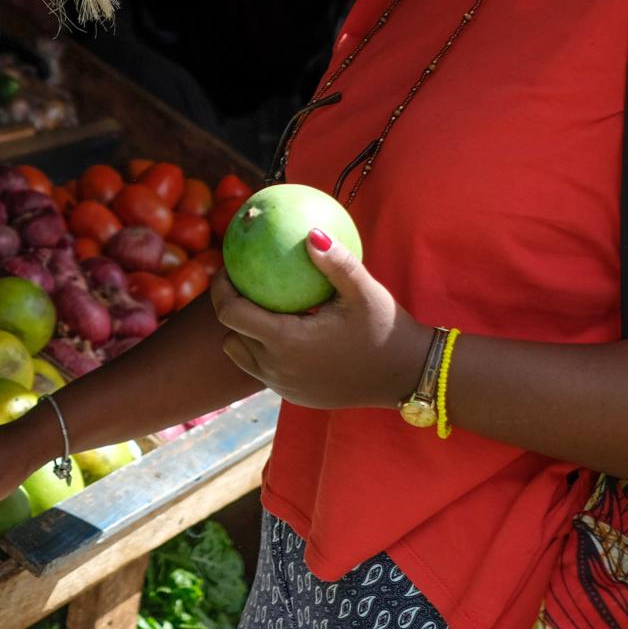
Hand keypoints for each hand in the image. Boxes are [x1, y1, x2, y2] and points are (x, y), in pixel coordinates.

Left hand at [210, 228, 429, 409]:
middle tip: (240, 281)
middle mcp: (278, 369)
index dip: (221, 289)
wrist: (406, 376)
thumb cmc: (385, 328)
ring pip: (244, 357)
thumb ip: (335, 262)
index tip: (228, 266)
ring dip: (244, 333)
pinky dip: (264, 350)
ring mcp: (286, 387)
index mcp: (287, 342)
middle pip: (230, 337)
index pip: (231, 314)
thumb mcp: (363, 290)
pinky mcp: (296, 396)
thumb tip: (310, 232)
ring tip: (259, 305)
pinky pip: (265, 370)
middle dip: (228, 308)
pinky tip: (284, 326)